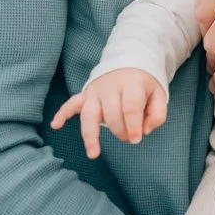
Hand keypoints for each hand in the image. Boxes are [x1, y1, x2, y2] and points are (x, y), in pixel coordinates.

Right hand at [50, 68, 166, 158]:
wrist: (130, 60)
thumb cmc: (144, 84)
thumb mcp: (159, 94)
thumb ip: (157, 114)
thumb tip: (144, 131)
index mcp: (131, 83)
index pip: (130, 107)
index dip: (133, 126)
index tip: (137, 138)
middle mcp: (110, 86)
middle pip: (111, 114)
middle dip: (120, 131)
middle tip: (128, 139)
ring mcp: (95, 90)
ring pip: (89, 114)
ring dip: (90, 135)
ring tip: (93, 154)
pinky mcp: (86, 94)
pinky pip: (72, 103)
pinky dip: (63, 113)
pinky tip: (56, 125)